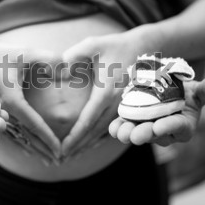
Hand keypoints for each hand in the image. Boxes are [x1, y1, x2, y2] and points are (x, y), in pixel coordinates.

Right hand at [0, 44, 61, 158]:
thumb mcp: (25, 53)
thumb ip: (49, 60)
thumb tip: (69, 71)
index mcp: (12, 101)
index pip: (34, 125)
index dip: (48, 139)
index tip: (61, 151)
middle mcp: (4, 112)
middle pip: (27, 137)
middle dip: (43, 150)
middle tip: (58, 163)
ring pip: (18, 136)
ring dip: (33, 149)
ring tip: (47, 161)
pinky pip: (11, 131)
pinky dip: (22, 142)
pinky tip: (29, 150)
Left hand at [61, 32, 142, 155]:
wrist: (145, 48)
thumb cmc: (114, 46)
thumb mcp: (92, 45)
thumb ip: (73, 57)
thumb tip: (60, 72)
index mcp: (107, 91)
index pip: (88, 120)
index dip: (74, 137)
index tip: (62, 148)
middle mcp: (118, 103)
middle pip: (95, 132)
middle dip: (79, 146)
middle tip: (61, 159)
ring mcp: (125, 107)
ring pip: (105, 132)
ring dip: (89, 145)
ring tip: (73, 155)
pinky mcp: (129, 107)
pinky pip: (113, 126)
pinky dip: (100, 137)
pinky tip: (90, 144)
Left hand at [108, 74, 204, 145]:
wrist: (167, 89)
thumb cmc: (187, 93)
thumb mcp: (200, 89)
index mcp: (184, 125)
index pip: (178, 128)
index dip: (169, 128)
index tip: (159, 127)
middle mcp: (165, 132)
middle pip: (155, 135)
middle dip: (144, 135)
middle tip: (135, 134)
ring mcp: (147, 130)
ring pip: (137, 134)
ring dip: (127, 133)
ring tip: (120, 132)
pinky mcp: (133, 125)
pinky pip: (124, 130)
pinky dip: (117, 129)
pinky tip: (111, 127)